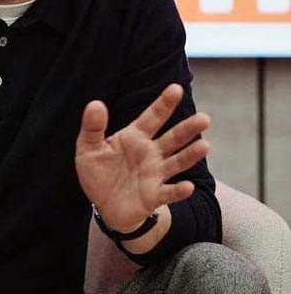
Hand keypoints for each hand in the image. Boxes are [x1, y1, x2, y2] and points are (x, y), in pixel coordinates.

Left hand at [75, 83, 210, 232]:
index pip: (152, 117)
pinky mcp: (154, 196)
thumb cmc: (98, 172)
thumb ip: (92, 127)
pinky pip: (169, 192)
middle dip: (188, 129)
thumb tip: (95, 103)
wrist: (104, 205)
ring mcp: (155, 174)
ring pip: (177, 162)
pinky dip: (178, 191)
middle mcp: (150, 153)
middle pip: (172, 138)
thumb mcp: (89, 147)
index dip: (163, 104)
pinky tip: (188, 186)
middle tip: (204, 118)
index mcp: (134, 137)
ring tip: (204, 146)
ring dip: (190, 155)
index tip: (176, 88)